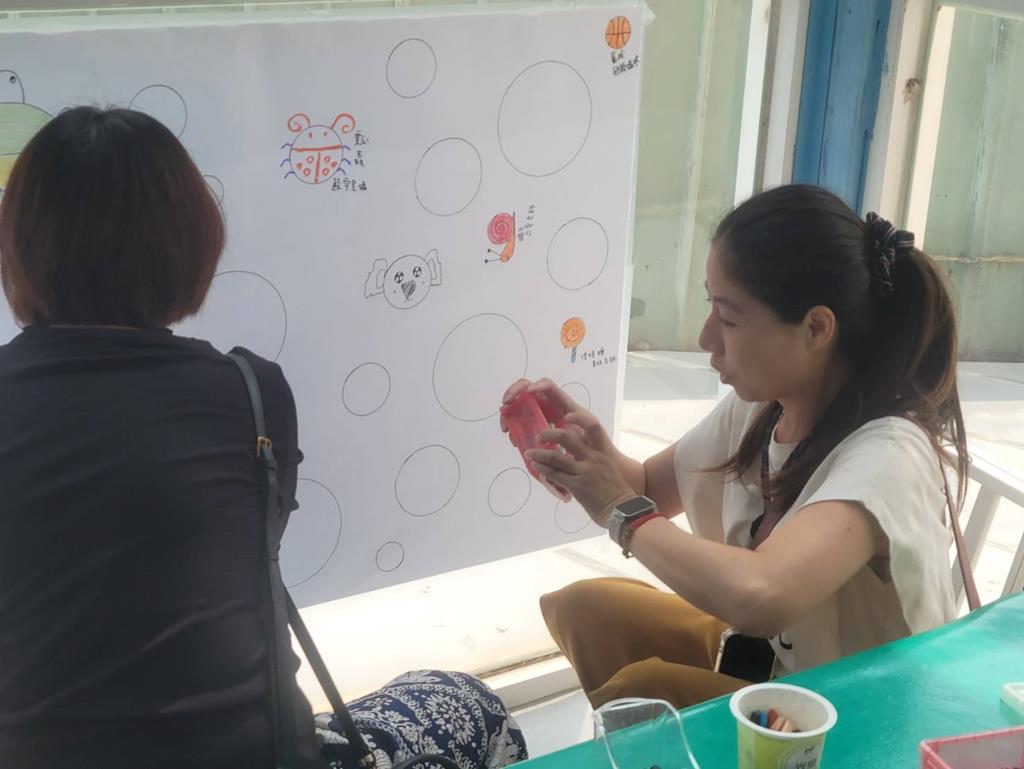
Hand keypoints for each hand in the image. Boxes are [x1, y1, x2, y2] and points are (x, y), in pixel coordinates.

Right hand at [499, 377, 589, 441]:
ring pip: (518, 406)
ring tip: (505, 427)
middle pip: (526, 389)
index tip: (528, 392)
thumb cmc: (588, 436)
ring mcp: (536, 414)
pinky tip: (514, 440)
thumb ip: (581, 422)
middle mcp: (546, 404)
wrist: (585, 455)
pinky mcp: (530, 427)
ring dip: (508, 413)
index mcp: (560, 400)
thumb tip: (566, 419)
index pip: (547, 386)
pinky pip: (517, 423)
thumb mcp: (587, 427)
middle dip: (513, 392)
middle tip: (506, 404)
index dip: (537, 385)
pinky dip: (512, 429)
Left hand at [525, 410, 634, 527]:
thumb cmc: (616, 491)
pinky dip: (543, 469)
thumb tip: (575, 454)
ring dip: (538, 454)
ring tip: (529, 453)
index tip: (566, 417)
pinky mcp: (577, 486)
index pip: (592, 426)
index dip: (578, 418)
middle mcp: (592, 458)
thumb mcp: (607, 468)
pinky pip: (555, 475)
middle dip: (549, 434)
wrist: (623, 511)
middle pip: (566, 437)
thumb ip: (593, 459)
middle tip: (540, 437)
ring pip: (555, 457)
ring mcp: (584, 472)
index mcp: (601, 452)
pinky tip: (536, 467)